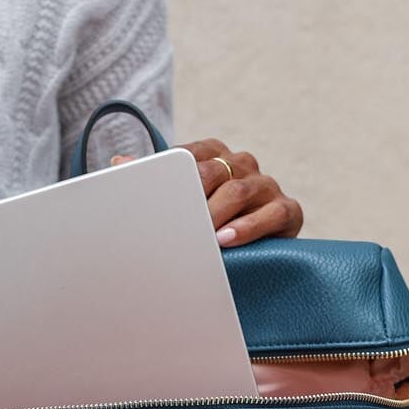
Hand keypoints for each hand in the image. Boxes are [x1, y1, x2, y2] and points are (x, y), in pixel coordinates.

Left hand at [111, 139, 303, 247]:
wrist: (256, 253)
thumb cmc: (211, 224)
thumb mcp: (184, 203)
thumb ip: (156, 181)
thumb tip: (119, 164)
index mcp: (216, 155)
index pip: (190, 155)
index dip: (172, 172)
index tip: (154, 193)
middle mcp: (242, 165)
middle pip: (214, 171)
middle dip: (193, 196)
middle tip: (174, 220)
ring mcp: (266, 185)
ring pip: (239, 192)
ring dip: (216, 214)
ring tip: (200, 235)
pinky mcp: (288, 210)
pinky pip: (272, 214)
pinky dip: (248, 228)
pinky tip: (228, 240)